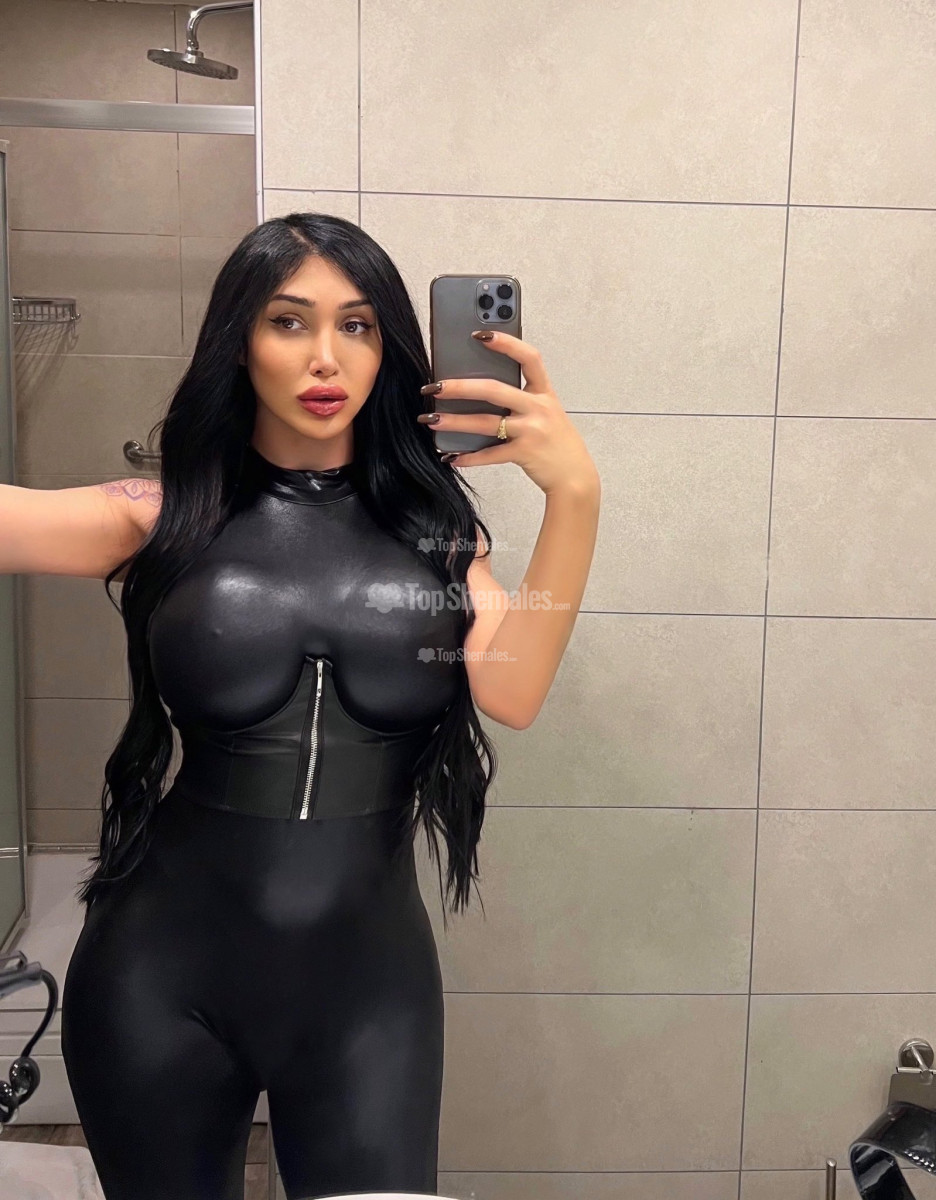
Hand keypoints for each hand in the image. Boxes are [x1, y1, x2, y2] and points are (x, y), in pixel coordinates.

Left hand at [418, 331, 598, 496]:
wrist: (575, 476)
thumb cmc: (555, 440)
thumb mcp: (545, 412)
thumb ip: (520, 398)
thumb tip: (476, 388)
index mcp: (543, 392)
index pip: (528, 357)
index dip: (505, 343)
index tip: (478, 334)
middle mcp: (538, 408)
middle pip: (494, 390)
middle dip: (460, 387)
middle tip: (435, 386)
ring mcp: (532, 431)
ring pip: (486, 422)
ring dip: (455, 421)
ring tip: (430, 420)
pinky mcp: (524, 453)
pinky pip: (490, 454)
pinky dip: (468, 457)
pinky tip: (450, 456)